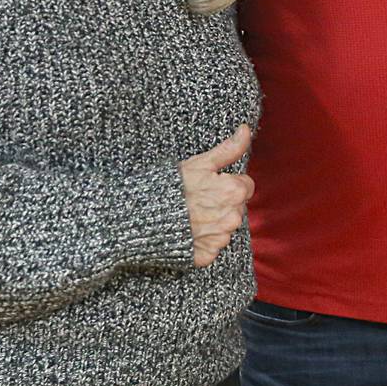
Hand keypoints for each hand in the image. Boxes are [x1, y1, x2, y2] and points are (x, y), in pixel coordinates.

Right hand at [179, 124, 254, 267]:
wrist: (140, 217)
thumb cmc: (170, 187)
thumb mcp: (200, 162)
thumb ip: (229, 149)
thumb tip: (246, 130)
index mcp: (234, 192)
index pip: (245, 186)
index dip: (228, 182)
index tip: (211, 183)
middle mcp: (232, 218)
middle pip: (237, 207)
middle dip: (222, 201)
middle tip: (197, 198)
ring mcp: (219, 239)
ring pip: (226, 226)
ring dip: (214, 221)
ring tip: (190, 214)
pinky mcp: (206, 255)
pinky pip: (213, 246)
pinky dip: (203, 240)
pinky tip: (187, 230)